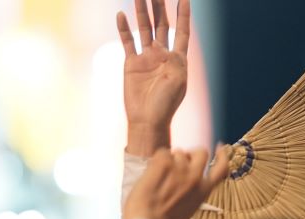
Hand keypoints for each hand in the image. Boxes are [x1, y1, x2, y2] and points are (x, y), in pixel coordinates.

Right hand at [117, 0, 190, 156]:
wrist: (147, 120)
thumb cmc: (166, 105)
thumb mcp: (178, 82)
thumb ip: (176, 61)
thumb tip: (170, 47)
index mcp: (177, 59)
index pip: (182, 31)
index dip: (183, 14)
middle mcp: (162, 55)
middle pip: (161, 25)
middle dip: (159, 7)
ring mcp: (146, 58)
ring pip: (144, 29)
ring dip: (142, 11)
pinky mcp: (131, 64)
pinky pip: (128, 42)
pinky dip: (124, 29)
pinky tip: (121, 14)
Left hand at [123, 146, 229, 218]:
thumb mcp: (189, 209)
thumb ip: (195, 192)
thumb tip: (193, 178)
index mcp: (204, 190)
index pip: (222, 168)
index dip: (222, 155)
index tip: (219, 147)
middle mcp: (196, 177)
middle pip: (201, 152)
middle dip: (191, 153)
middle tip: (180, 160)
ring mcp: (181, 168)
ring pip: (179, 152)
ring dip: (170, 160)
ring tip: (160, 178)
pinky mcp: (165, 161)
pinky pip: (163, 152)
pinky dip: (156, 161)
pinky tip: (152, 176)